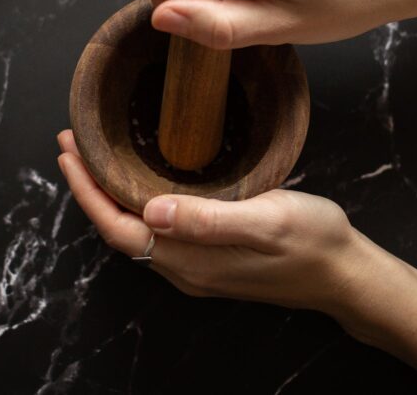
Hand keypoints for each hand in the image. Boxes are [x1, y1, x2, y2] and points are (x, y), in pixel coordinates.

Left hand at [56, 129, 366, 317]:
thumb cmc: (314, 242)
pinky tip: (140, 176)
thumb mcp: (267, 220)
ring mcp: (197, 266)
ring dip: (109, 193)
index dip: (87, 191)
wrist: (347, 273)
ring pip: (136, 229)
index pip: (118, 226)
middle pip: (118, 228)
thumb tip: (152, 209)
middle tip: (73, 143)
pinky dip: (135, 199)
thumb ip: (209, 218)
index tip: (69, 150)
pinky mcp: (210, 259)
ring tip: (95, 155)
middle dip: (89, 187)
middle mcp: (185, 268)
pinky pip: (157, 229)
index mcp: (190, 260)